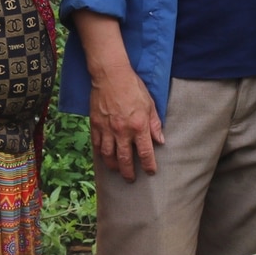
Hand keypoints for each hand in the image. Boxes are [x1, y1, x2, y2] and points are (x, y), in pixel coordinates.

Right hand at [90, 63, 164, 180]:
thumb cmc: (133, 87)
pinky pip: (97, 144)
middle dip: (128, 172)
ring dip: (113, 166)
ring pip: (108, 155)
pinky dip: (100, 153)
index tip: (150, 171)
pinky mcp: (95, 124)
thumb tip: (160, 140)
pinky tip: (103, 156)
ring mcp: (107, 129)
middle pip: (125, 159)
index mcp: (139, 126)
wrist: (111, 75)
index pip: (145, 152)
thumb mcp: (150, 104)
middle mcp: (122, 131)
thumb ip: (155, 124)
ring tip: (116, 170)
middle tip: (130, 179)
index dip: (148, 165)